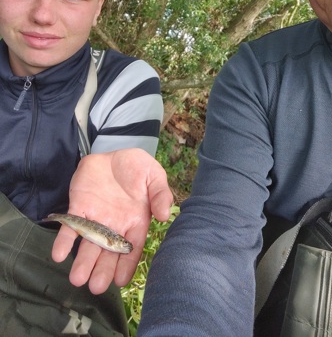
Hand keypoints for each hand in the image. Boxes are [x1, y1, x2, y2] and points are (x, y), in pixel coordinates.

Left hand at [51, 148, 172, 293]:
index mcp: (135, 222)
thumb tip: (165, 215)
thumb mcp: (155, 176)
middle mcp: (114, 226)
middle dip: (102, 269)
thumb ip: (161, 194)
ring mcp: (96, 218)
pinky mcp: (79, 207)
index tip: (120, 281)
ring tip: (78, 278)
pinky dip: (64, 240)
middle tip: (96, 286)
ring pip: (88, 244)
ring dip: (82, 261)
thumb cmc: (138, 167)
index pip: (131, 249)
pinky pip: (70, 226)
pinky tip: (58, 254)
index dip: (126, 265)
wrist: (115, 153)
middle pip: (108, 252)